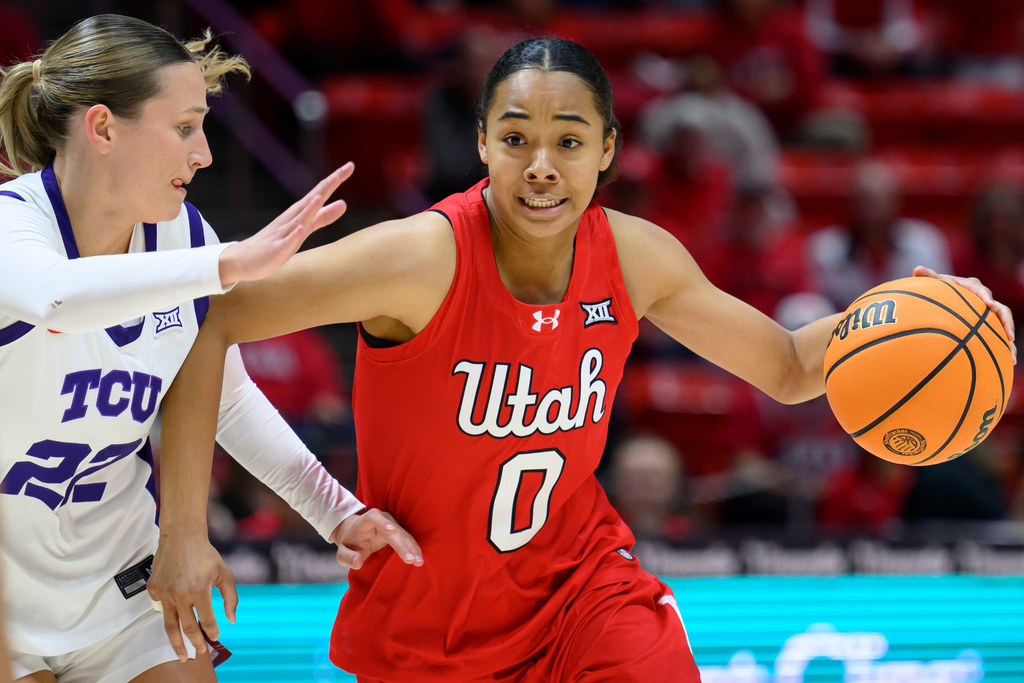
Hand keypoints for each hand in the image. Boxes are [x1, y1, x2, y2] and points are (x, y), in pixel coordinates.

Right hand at [148, 532, 237, 661]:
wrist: (181, 536)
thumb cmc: (205, 553)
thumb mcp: (224, 572)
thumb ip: (230, 597)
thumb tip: (232, 619)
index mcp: (200, 590)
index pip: (207, 620)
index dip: (211, 632)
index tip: (214, 638)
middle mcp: (181, 594)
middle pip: (187, 628)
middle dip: (194, 644)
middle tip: (197, 653)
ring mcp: (164, 593)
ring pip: (170, 625)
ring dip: (176, 642)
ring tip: (180, 654)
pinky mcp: (154, 589)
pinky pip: (160, 607)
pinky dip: (167, 613)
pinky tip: (174, 616)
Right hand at [218, 162, 354, 285]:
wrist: (244, 260)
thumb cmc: (277, 242)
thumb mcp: (305, 228)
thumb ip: (323, 217)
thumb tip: (344, 203)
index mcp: (300, 213)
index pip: (320, 192)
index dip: (335, 180)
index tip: (351, 165)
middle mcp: (292, 219)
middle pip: (312, 199)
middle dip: (327, 185)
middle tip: (344, 169)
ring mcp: (283, 234)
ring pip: (299, 220)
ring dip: (310, 209)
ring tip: (319, 196)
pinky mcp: (275, 250)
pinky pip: (286, 243)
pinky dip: (293, 236)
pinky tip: (300, 229)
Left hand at [330, 509, 423, 569]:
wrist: (356, 531)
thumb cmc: (349, 542)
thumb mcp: (342, 552)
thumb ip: (347, 557)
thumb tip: (358, 562)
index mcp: (365, 521)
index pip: (373, 518)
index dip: (382, 522)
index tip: (391, 530)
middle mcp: (382, 519)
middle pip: (394, 531)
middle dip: (403, 545)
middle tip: (411, 559)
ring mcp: (392, 523)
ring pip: (403, 534)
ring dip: (412, 547)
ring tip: (419, 561)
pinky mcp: (398, 530)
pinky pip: (407, 538)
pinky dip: (413, 547)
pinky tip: (419, 557)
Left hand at [914, 265, 1016, 362]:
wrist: (943, 296)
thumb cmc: (938, 288)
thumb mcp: (934, 282)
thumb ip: (928, 276)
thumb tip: (917, 269)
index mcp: (972, 287)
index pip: (981, 291)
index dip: (986, 297)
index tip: (988, 305)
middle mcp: (983, 299)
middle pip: (999, 310)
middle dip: (1005, 322)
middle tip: (1009, 335)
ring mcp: (987, 313)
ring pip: (1002, 324)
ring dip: (1008, 338)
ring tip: (1011, 354)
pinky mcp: (987, 324)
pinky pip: (998, 335)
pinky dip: (1003, 347)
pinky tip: (1008, 362)